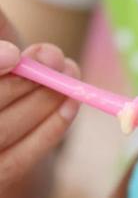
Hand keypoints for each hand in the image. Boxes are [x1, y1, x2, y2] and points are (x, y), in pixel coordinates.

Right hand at [0, 10, 80, 193]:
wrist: (12, 123)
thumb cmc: (4, 77)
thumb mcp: (1, 48)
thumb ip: (3, 41)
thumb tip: (28, 47)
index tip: (15, 56)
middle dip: (24, 80)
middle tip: (55, 58)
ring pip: (5, 129)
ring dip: (44, 99)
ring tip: (70, 72)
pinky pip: (22, 157)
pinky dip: (51, 128)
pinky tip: (71, 103)